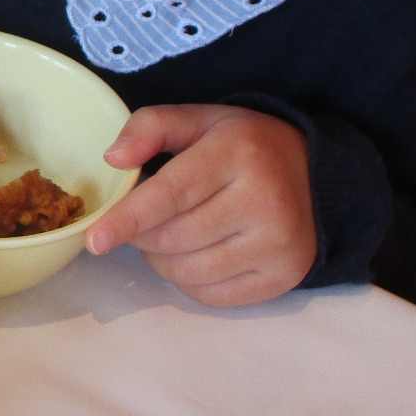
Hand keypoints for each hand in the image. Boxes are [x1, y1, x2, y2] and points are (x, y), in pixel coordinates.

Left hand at [83, 104, 315, 307]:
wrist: (319, 174)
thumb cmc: (246, 146)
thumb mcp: (200, 120)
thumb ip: (151, 127)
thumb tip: (113, 159)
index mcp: (238, 153)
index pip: (172, 194)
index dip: (128, 218)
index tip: (96, 238)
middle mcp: (265, 201)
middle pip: (173, 239)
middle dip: (142, 236)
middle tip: (143, 221)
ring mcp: (278, 244)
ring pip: (187, 272)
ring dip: (161, 261)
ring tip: (170, 235)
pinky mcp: (285, 276)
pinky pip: (211, 296)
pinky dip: (189, 281)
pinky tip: (197, 255)